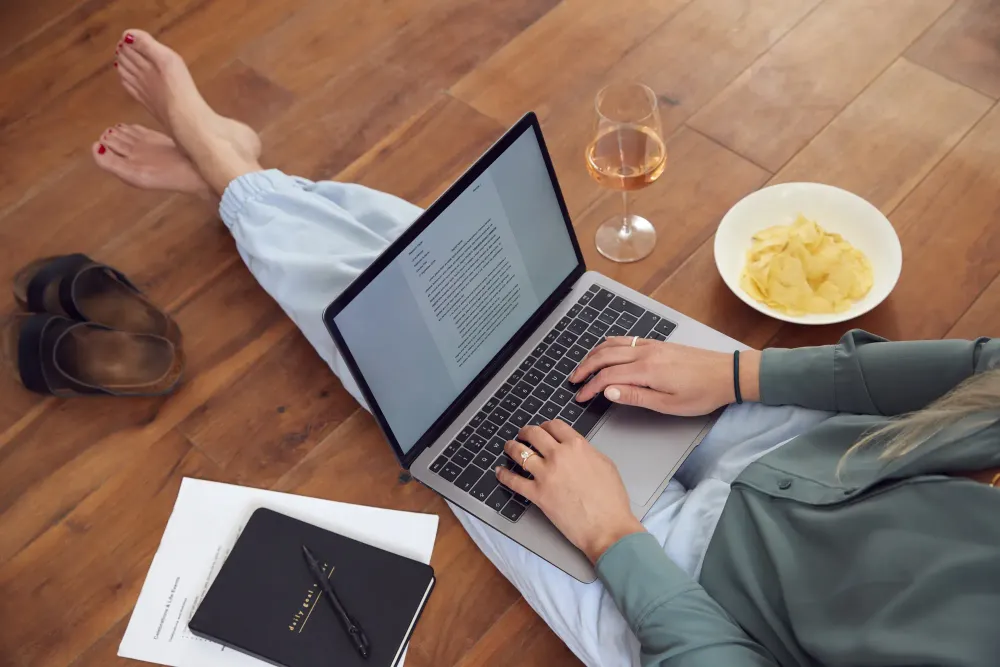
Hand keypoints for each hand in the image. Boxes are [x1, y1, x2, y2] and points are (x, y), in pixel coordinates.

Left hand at [495, 421, 644, 563]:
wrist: (607, 526)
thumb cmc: (611, 500)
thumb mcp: (605, 464)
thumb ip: (587, 452)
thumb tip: (576, 449)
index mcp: (577, 446)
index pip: (555, 426)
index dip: (546, 425)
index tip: (543, 428)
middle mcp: (559, 456)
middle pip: (534, 434)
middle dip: (526, 432)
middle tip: (523, 434)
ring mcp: (546, 475)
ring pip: (520, 453)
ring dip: (511, 447)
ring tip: (509, 447)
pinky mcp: (537, 494)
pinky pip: (514, 481)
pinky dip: (504, 475)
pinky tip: (500, 472)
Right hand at [569, 337, 760, 415]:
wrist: (727, 374)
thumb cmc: (702, 393)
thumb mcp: (668, 404)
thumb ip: (635, 397)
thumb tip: (608, 392)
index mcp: (646, 370)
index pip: (607, 377)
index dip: (590, 387)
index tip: (580, 397)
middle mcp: (645, 353)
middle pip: (604, 356)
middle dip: (585, 368)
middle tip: (574, 381)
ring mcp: (651, 345)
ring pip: (613, 344)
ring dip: (594, 354)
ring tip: (584, 366)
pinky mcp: (658, 344)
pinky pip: (625, 340)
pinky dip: (609, 346)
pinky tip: (606, 352)